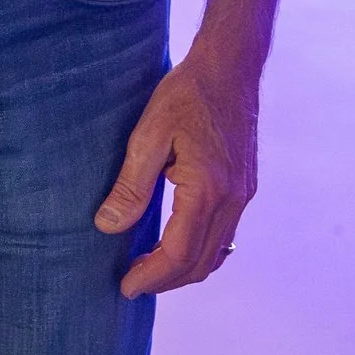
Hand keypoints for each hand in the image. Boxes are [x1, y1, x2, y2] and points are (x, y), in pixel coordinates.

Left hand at [94, 48, 258, 296]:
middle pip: (201, 263)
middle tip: (131, 284)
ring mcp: (243, 196)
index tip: (126, 287)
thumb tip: (109, 226)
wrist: (230, 68)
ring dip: (183, 270)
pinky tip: (177, 247)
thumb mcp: (149, 135)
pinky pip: (225, 236)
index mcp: (208, 189)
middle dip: (165, 281)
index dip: (151, 276)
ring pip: (216, 254)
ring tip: (148, 270)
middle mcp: (233, 199)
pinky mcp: (245, 189)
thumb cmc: (187, 94)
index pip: (179, 253)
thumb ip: (131, 185)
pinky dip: (201, 252)